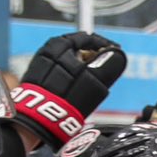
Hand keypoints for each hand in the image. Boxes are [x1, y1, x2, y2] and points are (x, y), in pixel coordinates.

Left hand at [11, 31, 126, 147]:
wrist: (41, 118)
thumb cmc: (65, 98)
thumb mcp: (95, 79)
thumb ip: (110, 64)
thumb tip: (118, 55)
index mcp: (60, 43)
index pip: (89, 38)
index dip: (106, 45)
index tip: (115, 53)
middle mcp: (47, 50)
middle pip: (78, 49)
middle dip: (94, 57)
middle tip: (106, 67)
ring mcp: (40, 65)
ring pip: (69, 61)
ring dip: (83, 69)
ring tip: (93, 80)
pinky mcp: (37, 79)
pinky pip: (59, 73)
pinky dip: (71, 76)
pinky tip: (76, 88)